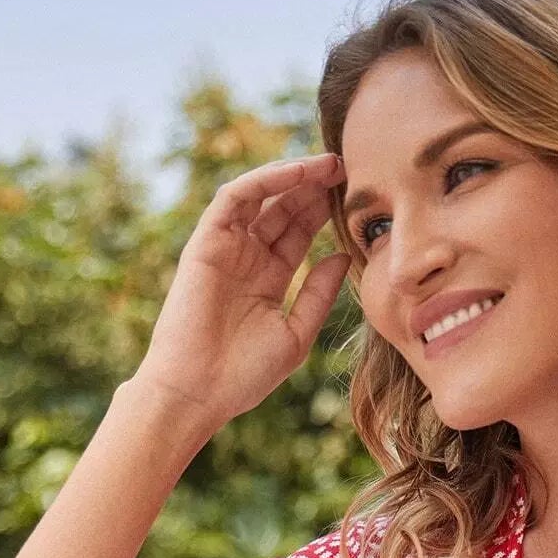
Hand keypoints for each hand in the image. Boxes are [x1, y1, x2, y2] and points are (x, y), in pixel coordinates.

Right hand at [135, 152, 351, 431]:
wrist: (199, 392)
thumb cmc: (244, 375)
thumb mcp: (296, 334)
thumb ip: (318, 295)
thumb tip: (342, 256)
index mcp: (268, 279)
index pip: (299, 233)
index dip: (325, 212)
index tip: (358, 197)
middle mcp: (246, 258)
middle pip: (284, 209)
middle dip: (315, 187)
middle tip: (349, 168)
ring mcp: (225, 247)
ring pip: (262, 196)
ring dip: (294, 176)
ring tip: (329, 165)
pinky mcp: (205, 242)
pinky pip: (235, 198)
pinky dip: (264, 180)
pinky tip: (297, 174)